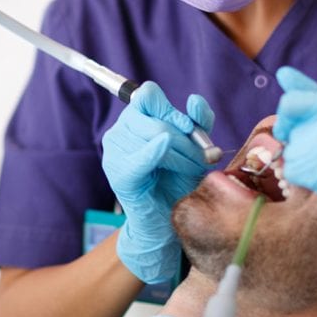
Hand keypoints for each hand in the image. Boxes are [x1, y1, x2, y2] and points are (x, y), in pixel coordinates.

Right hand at [102, 82, 214, 281]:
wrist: (169, 221)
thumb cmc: (178, 181)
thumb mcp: (194, 147)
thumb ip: (197, 122)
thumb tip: (194, 100)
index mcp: (136, 119)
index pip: (148, 95)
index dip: (171, 110)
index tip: (189, 129)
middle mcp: (120, 131)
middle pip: (156, 119)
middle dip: (185, 139)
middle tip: (200, 159)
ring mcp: (116, 152)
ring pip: (155, 137)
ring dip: (181, 154)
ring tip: (188, 170)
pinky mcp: (119, 174)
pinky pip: (138, 158)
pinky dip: (153, 152)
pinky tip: (163, 150)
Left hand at [271, 67, 316, 249]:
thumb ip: (314, 95)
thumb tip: (282, 72)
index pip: (291, 103)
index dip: (286, 116)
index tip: (291, 125)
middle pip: (290, 131)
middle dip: (302, 141)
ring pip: (292, 153)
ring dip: (306, 161)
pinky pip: (295, 173)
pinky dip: (307, 177)